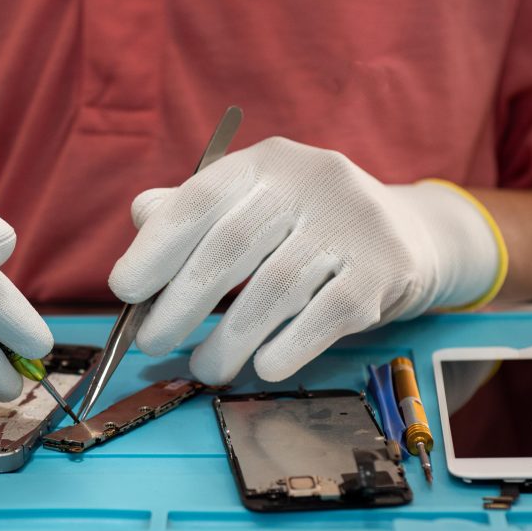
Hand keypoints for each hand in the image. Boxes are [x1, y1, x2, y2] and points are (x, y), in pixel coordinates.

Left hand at [109, 137, 502, 383]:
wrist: (408, 235)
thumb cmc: (307, 227)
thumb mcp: (254, 205)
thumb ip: (196, 210)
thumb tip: (142, 215)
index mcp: (266, 163)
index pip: (199, 201)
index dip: (155, 248)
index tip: (124, 290)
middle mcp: (312, 180)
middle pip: (231, 248)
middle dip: (182, 303)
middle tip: (154, 341)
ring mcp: (353, 222)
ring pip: (275, 289)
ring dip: (230, 339)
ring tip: (206, 367)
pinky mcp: (385, 268)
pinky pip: (325, 317)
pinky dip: (286, 348)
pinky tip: (263, 367)